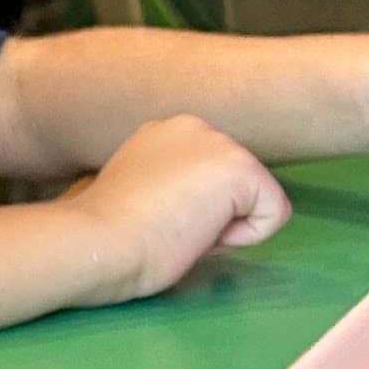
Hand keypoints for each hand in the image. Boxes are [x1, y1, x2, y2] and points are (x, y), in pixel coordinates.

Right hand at [60, 114, 291, 301]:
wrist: (94, 241)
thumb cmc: (103, 237)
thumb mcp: (137, 197)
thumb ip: (168, 189)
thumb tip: (194, 210)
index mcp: (164, 133)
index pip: (208, 182)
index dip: (189, 213)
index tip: (151, 220)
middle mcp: (195, 126)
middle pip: (236, 190)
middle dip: (211, 217)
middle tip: (164, 227)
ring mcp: (220, 143)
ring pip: (255, 202)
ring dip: (223, 228)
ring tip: (176, 228)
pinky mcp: (241, 167)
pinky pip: (274, 215)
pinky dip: (243, 238)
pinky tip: (198, 231)